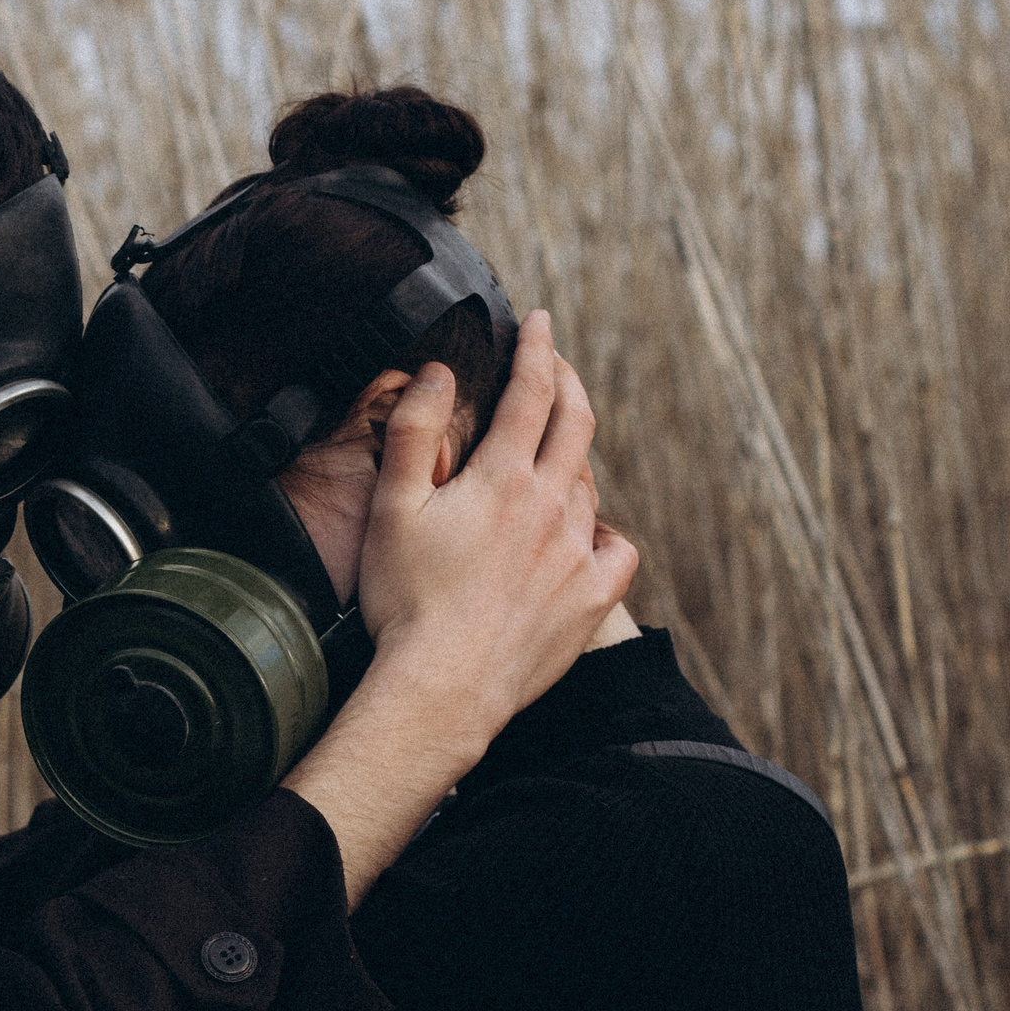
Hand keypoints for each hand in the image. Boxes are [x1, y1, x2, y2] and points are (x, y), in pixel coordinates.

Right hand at [360, 309, 632, 721]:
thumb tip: (437, 374)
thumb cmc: (407, 602)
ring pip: (590, 483)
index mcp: (502, 478)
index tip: (539, 322)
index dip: (537, 348)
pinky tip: (583, 534)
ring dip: (574, 457)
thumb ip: (415, 432)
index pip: (531, 391)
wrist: (444, 688)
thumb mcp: (392, 508)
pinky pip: (617, 548)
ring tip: (552, 456)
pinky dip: (603, 531)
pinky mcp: (591, 598)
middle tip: (555, 367)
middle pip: (576, 422)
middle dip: (567, 383)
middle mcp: (551, 506)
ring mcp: (577, 553)